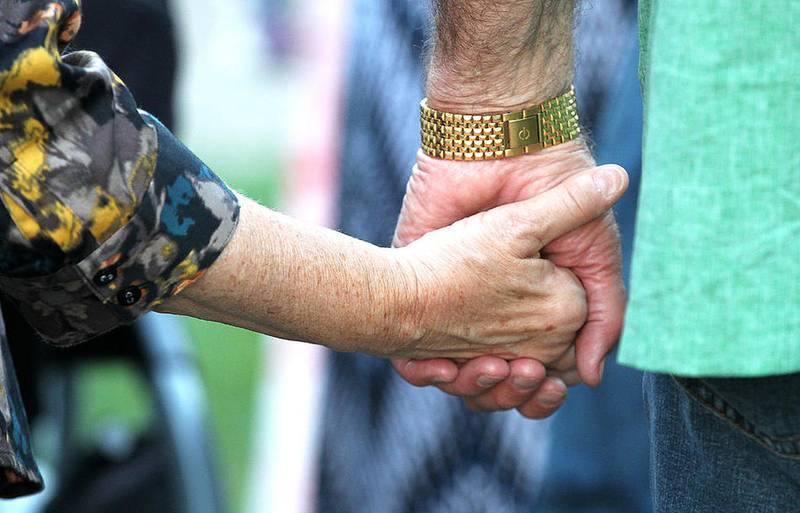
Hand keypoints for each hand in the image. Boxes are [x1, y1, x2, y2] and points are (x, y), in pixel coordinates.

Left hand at [393, 141, 626, 415]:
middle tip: (524, 379)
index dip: (542, 386)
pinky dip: (424, 372)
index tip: (550, 387)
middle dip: (508, 390)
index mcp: (531, 300)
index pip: (535, 366)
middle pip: (494, 377)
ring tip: (495, 370)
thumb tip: (597, 373)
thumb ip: (605, 311)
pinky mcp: (414, 276)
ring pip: (454, 372)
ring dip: (473, 386)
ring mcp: (450, 293)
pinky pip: (409, 349)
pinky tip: (446, 367)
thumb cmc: (555, 193)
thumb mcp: (594, 253)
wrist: (504, 143)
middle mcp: (489, 304)